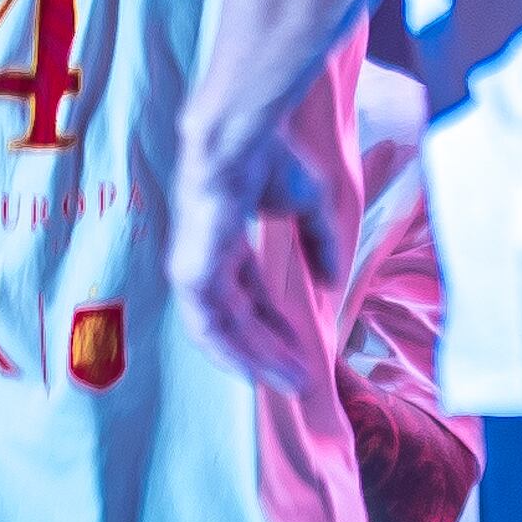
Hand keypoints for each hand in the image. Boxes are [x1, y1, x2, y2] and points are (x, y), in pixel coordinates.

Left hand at [167, 112, 344, 395]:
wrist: (241, 138)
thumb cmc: (270, 159)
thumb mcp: (308, 206)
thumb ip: (320, 245)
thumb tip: (331, 284)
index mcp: (226, 245)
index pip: (250, 300)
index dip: (277, 330)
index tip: (305, 356)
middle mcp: (206, 261)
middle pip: (237, 322)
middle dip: (270, 354)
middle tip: (300, 383)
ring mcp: (194, 267)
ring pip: (223, 332)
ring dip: (256, 360)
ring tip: (289, 383)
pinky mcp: (190, 272)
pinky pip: (209, 326)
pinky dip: (234, 351)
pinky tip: (260, 371)